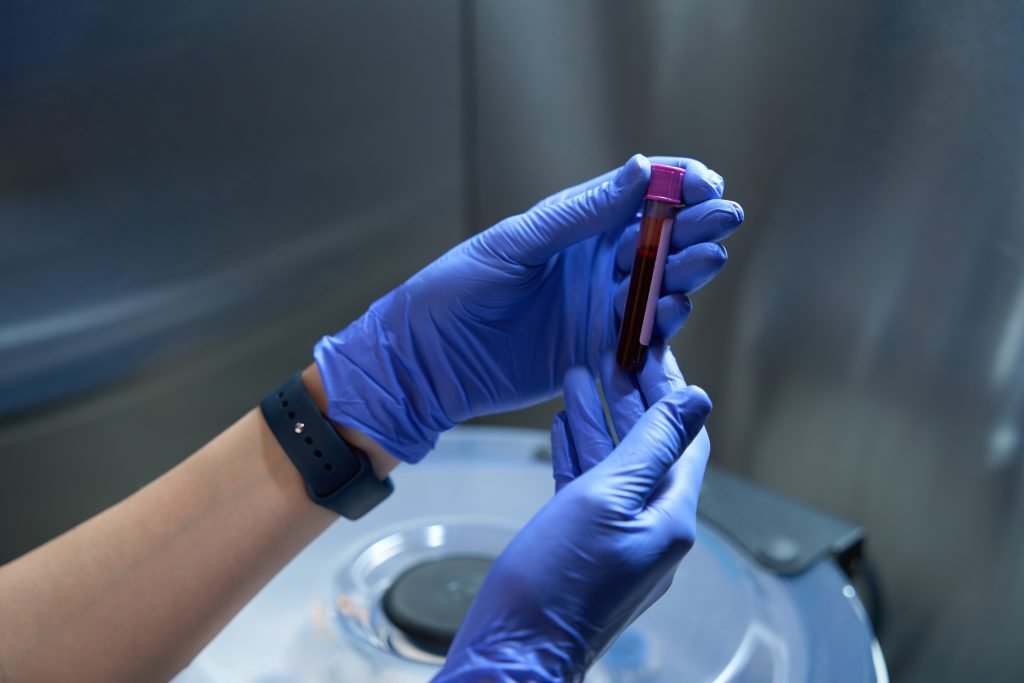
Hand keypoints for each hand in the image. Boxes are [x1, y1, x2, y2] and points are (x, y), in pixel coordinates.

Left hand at [315, 154, 740, 460]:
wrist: (428, 360)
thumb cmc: (456, 288)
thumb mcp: (514, 243)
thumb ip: (576, 215)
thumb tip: (639, 169)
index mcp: (574, 226)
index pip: (638, 196)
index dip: (676, 185)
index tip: (703, 183)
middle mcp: (594, 263)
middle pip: (660, 239)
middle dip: (695, 226)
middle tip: (723, 220)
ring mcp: (599, 307)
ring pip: (658, 284)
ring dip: (685, 271)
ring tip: (705, 261)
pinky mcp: (598, 349)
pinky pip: (642, 334)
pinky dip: (663, 322)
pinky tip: (676, 307)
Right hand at [435, 351, 711, 681]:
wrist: (511, 651)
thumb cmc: (557, 579)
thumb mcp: (607, 497)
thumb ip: (651, 445)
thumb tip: (697, 400)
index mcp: (670, 516)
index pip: (684, 436)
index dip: (669, 389)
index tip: (649, 347)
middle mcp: (652, 528)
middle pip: (648, 446)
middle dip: (629, 396)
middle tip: (611, 350)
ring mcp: (617, 541)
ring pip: (614, 464)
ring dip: (598, 417)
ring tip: (578, 371)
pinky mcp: (583, 549)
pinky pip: (588, 489)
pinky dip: (577, 452)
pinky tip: (562, 424)